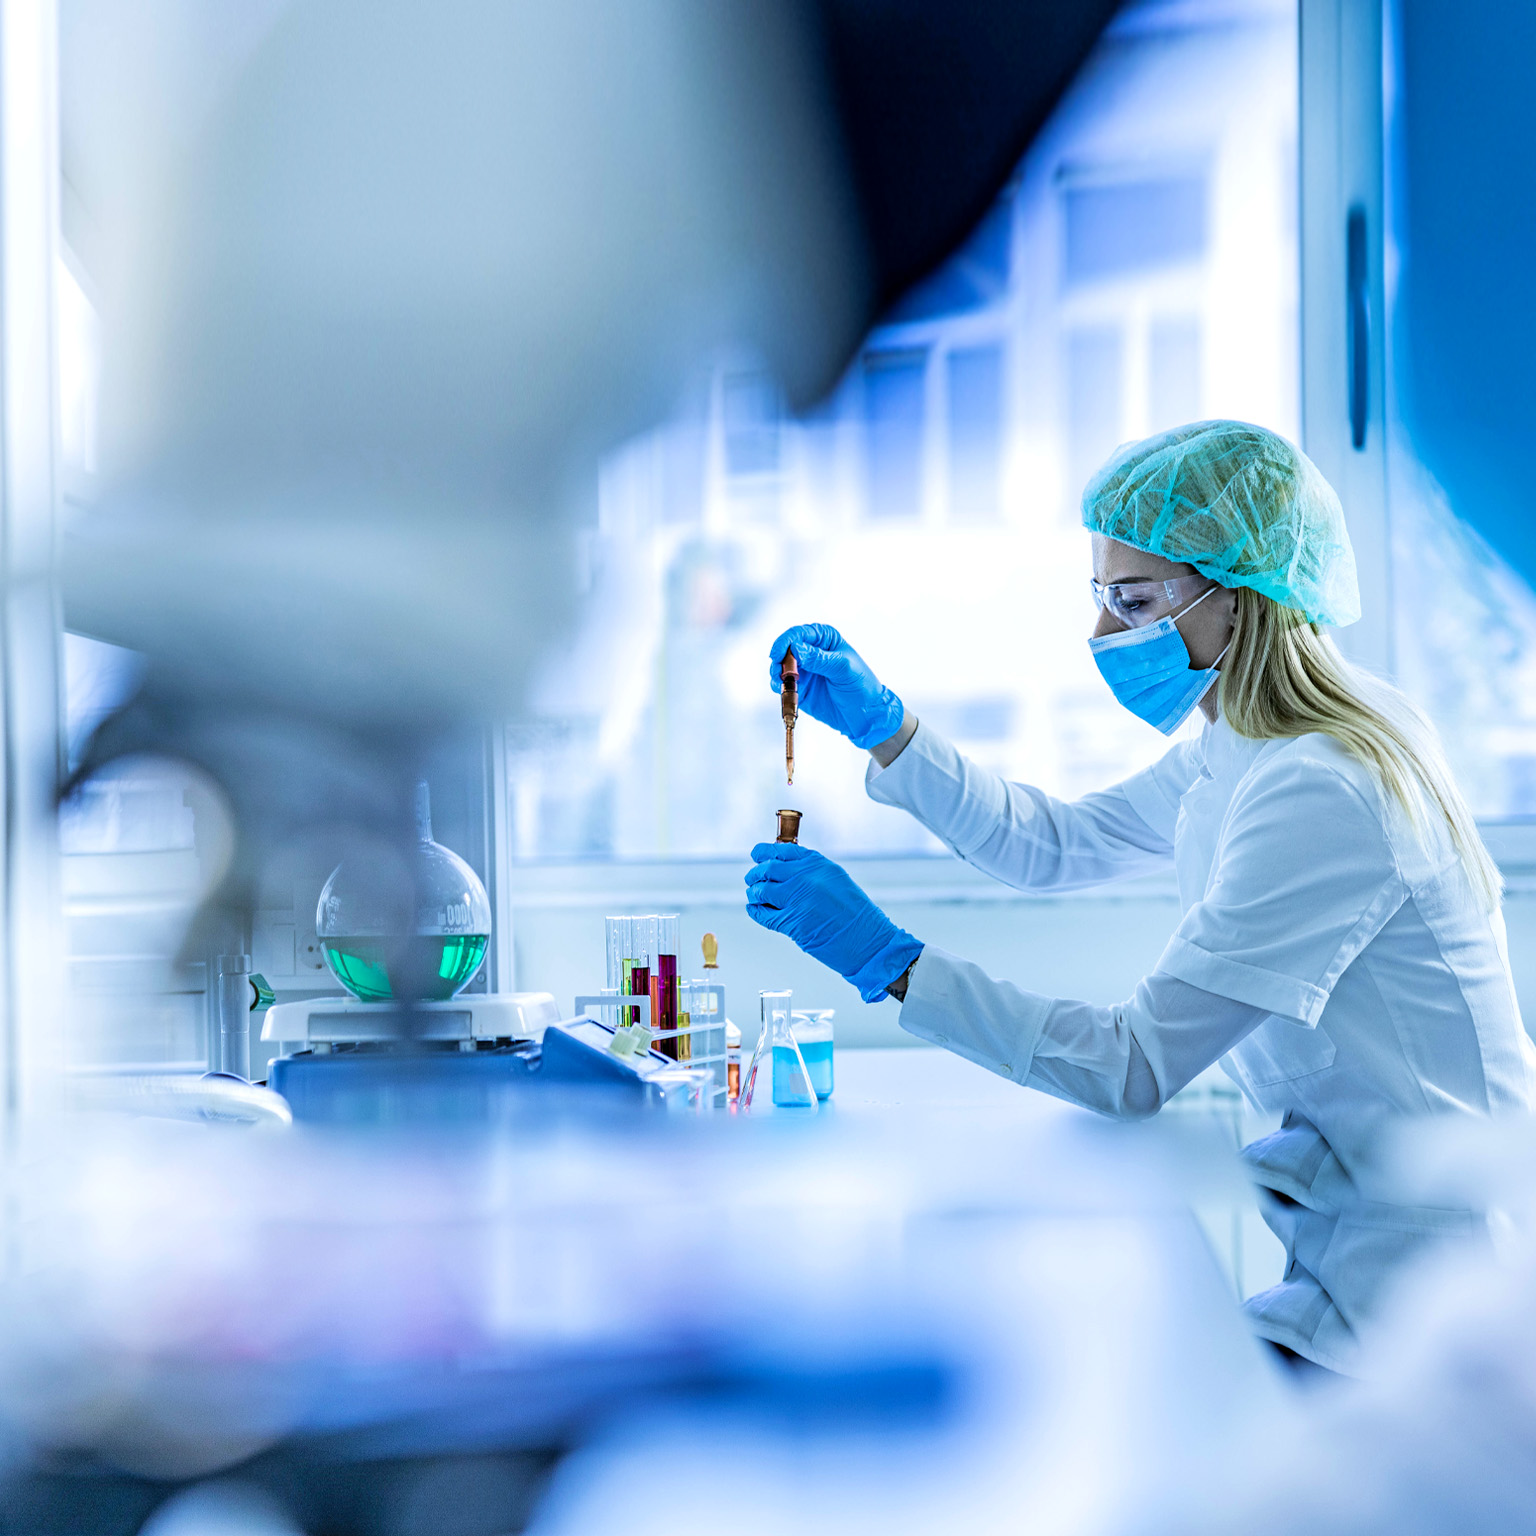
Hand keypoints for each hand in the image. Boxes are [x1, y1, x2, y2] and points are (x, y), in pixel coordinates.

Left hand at [745, 842, 922, 1002]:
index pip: (781, 850)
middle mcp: (805, 878)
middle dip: (756, 873)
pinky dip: (756, 911)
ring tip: (754, 895)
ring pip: (762, 890)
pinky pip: (764, 914)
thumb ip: (811, 872)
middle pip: (767, 869)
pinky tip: (755, 909)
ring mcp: (797, 900)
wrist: (868, 941)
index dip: (764, 852)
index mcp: (817, 864)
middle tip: (752, 878)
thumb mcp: (836, 880)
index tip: (757, 854)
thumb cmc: (857, 914)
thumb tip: (787, 870)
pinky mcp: (792, 923)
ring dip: (755, 892)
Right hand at [768, 624, 904, 750]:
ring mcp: (804, 671)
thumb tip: (796, 648)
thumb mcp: (842, 668)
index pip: (800, 634)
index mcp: (825, 640)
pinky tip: (782, 690)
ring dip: (776, 673)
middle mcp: (811, 653)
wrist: (865, 715)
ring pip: (781, 667)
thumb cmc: (861, 686)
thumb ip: (819, 658)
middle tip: (779, 671)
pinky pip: (783, 685)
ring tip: (780, 681)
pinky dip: (779, 687)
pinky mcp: (800, 689)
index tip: (779, 653)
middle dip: (779, 658)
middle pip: (786, 649)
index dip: (786, 641)